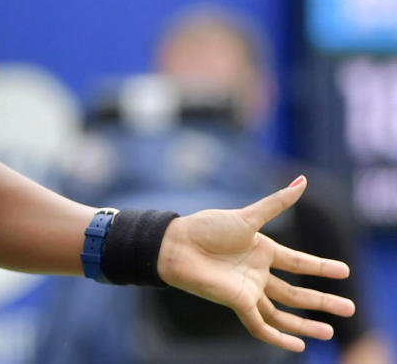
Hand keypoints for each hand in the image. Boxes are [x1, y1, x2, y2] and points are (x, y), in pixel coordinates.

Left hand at [157, 175, 355, 352]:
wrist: (176, 245)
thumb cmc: (206, 227)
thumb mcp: (247, 216)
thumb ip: (277, 203)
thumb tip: (303, 180)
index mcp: (262, 249)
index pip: (299, 262)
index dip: (321, 267)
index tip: (345, 271)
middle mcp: (257, 271)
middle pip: (297, 291)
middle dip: (323, 300)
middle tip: (350, 309)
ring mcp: (248, 288)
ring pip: (283, 312)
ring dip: (306, 324)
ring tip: (331, 332)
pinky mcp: (237, 302)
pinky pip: (261, 325)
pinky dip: (279, 338)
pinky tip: (298, 347)